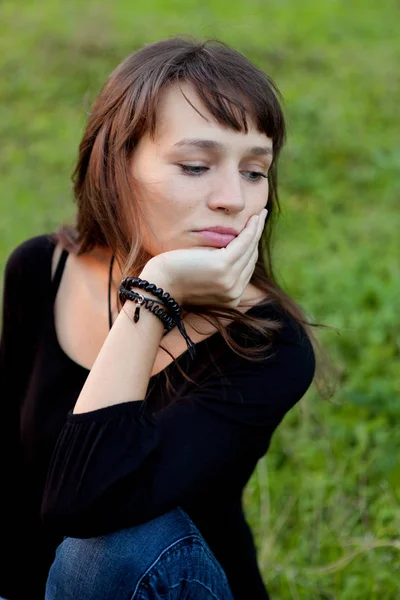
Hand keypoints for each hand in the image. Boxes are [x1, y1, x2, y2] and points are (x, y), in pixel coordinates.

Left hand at [144, 208, 267, 308]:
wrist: (159, 285)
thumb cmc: (173, 279)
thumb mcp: (201, 276)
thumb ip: (216, 270)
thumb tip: (226, 253)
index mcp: (230, 298)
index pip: (246, 269)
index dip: (251, 248)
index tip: (254, 232)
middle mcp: (234, 292)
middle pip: (251, 258)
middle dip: (257, 236)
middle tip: (260, 218)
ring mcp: (229, 280)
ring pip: (250, 249)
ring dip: (257, 229)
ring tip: (260, 214)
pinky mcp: (223, 266)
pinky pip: (243, 243)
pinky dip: (251, 229)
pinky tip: (254, 218)